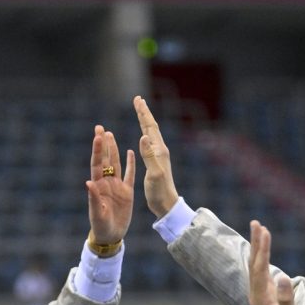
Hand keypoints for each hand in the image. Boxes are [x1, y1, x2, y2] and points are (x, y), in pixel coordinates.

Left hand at [85, 124, 134, 244]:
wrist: (111, 236)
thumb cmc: (101, 226)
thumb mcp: (97, 213)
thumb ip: (93, 198)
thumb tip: (89, 182)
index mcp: (98, 186)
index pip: (97, 164)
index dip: (97, 150)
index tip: (97, 136)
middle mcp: (107, 183)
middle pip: (104, 159)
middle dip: (102, 144)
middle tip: (100, 127)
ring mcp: (117, 186)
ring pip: (115, 163)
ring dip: (113, 149)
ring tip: (110, 134)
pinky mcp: (127, 192)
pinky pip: (130, 175)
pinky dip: (130, 163)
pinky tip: (130, 151)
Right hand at [134, 95, 180, 217]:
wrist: (167, 204)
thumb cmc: (159, 192)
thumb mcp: (154, 173)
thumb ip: (149, 155)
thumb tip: (143, 136)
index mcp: (158, 151)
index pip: (150, 127)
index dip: (143, 113)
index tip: (137, 99)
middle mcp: (160, 150)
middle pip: (151, 127)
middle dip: (144, 113)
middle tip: (138, 99)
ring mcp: (158, 156)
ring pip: (151, 134)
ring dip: (145, 122)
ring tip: (140, 112)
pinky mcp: (156, 163)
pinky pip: (149, 143)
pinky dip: (145, 134)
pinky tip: (143, 136)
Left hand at [247, 220, 304, 304]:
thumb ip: (287, 300)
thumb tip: (282, 277)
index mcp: (261, 300)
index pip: (260, 269)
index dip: (262, 250)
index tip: (264, 231)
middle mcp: (257, 296)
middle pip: (254, 265)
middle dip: (256, 243)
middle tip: (256, 223)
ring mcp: (261, 297)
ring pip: (257, 268)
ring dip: (258, 249)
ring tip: (260, 230)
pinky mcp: (267, 298)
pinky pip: (263, 273)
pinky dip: (263, 259)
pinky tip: (263, 252)